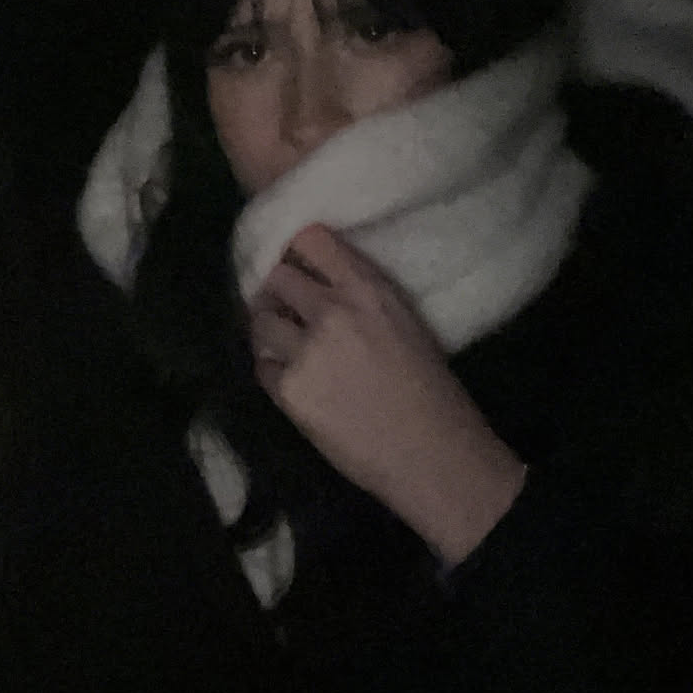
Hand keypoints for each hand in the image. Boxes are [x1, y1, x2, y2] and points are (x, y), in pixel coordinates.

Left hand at [249, 224, 527, 566]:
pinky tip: (292, 380)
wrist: (431, 453)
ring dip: (268, 330)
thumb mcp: (405, 321)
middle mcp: (332, 311)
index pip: (310, 239)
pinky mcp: (289, 390)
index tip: (297, 264)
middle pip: (276, 277)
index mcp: (368, 290)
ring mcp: (306, 350)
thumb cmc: (432, 390)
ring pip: (259, 320)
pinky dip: (272, 370)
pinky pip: (261, 366)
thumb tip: (323, 283)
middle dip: (276, 291)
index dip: (297, 250)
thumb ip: (362, 296)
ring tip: (282, 345)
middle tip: (284, 308)